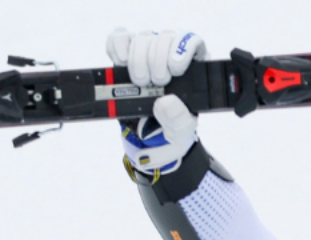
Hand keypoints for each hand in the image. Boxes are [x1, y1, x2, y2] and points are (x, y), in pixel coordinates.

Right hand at [107, 29, 204, 174]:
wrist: (151, 131)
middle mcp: (171, 51)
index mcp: (193, 65)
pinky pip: (120, 37)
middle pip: (165, 37)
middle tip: (156, 82)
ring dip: (139, 59)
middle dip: (157, 60)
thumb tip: (165, 102)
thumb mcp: (181, 128)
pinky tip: (121, 62)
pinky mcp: (127, 52)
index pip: (192, 41)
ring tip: (140, 81)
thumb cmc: (172, 123)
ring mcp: (149, 49)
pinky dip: (118, 47)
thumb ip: (178, 118)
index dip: (182, 49)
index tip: (175, 69)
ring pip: (143, 37)